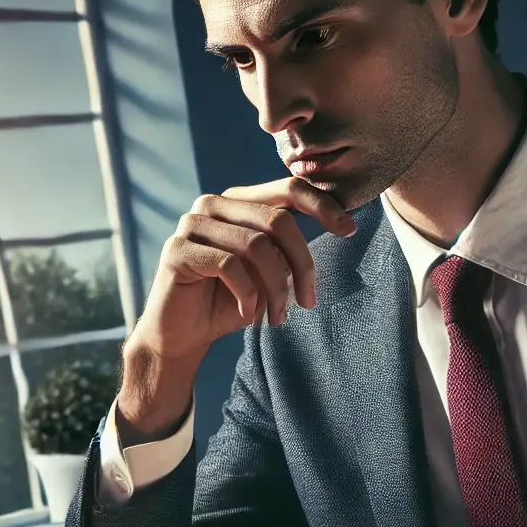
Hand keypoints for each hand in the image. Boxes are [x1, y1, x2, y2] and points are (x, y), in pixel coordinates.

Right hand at [131, 177, 355, 363]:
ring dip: (276, 288)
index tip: (349, 230)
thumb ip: (288, 251)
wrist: (182, 337)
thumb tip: (337, 226)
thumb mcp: (268, 275)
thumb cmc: (228, 304)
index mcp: (238, 202)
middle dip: (302, 265)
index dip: (322, 206)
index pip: (287, 189)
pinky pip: (229, 265)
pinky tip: (249, 315)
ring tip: (279, 318)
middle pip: (277, 220)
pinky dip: (248, 295)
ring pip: (256, 245)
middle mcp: (213, 204)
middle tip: (308, 302)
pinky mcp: (177, 250)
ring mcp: (192, 223)